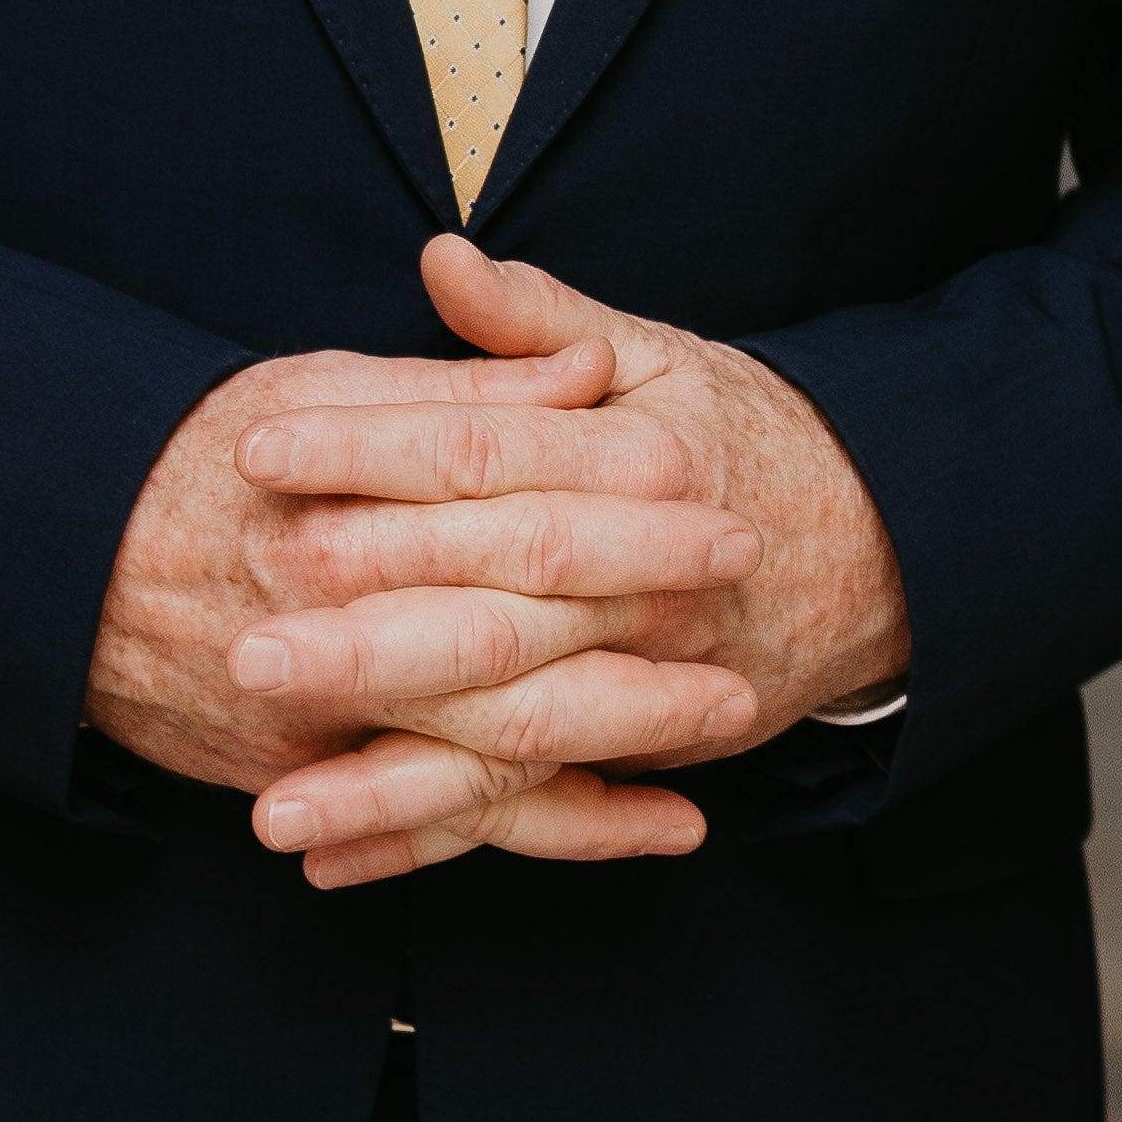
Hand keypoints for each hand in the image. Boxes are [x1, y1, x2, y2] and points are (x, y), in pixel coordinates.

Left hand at [220, 235, 916, 888]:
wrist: (869, 547)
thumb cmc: (732, 438)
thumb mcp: (655, 356)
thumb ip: (535, 321)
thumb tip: (440, 257)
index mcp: (634, 464)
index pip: (478, 455)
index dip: (366, 451)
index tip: (257, 451)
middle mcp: (641, 583)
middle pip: (491, 613)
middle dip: (367, 642)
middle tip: (251, 648)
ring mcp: (643, 680)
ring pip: (507, 737)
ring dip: (389, 785)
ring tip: (273, 812)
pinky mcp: (633, 747)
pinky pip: (528, 811)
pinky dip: (430, 845)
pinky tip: (329, 865)